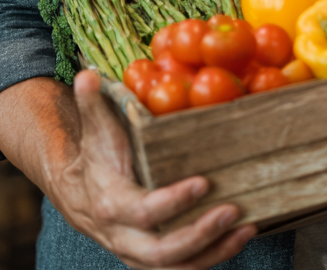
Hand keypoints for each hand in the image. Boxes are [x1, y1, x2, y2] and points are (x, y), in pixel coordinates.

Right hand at [51, 70, 256, 268]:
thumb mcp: (95, 128)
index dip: (172, 202)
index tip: (204, 182)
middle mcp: (122, 236)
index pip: (142, 211)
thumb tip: (87, 75)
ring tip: (247, 228)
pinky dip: (212, 259)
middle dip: (198, 234)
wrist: (79, 192)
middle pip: (159, 252)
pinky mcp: (153, 259)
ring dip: (213, 252)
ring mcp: (137, 252)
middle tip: (233, 210)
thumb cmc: (96, 154)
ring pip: (174, 268)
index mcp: (109, 203)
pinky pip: (182, 269)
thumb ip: (92, 103)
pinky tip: (240, 239)